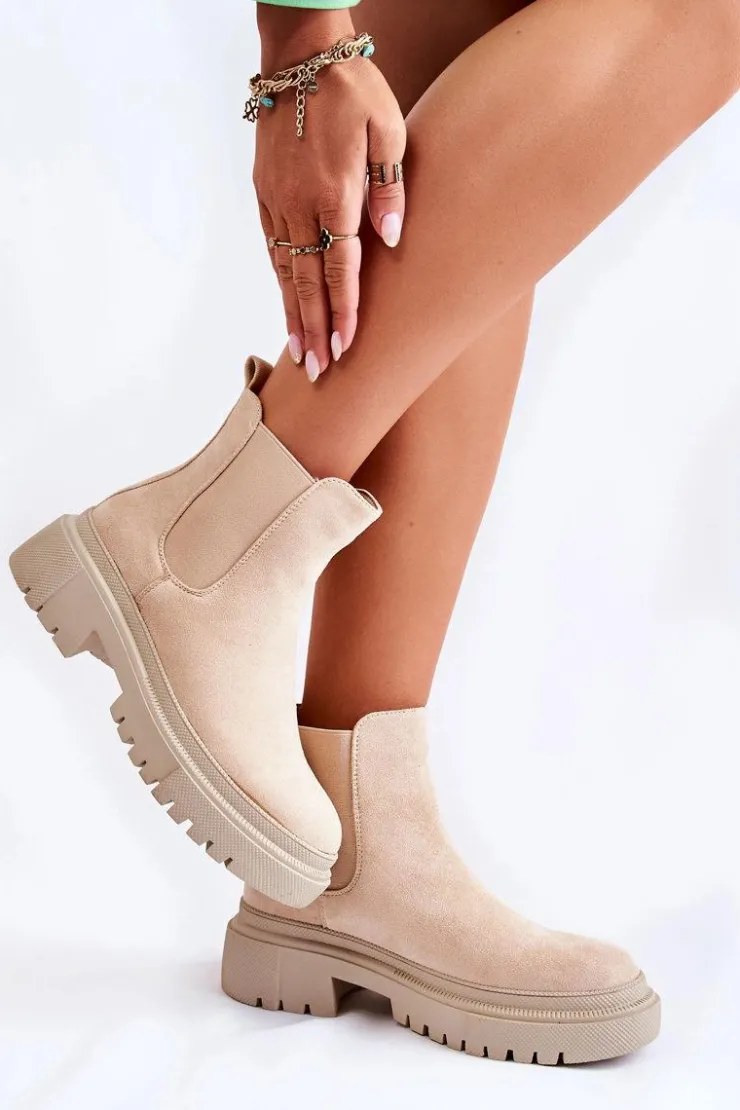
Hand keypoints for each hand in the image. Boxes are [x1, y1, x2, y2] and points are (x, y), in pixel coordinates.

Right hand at [253, 9, 405, 379]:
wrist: (301, 54)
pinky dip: (279, 279)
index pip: (340, 267)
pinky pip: (272, 245)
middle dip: (313, 328)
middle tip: (316, 370)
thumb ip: (389, 188)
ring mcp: (276, 198)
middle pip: (307, 280)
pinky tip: (285, 301)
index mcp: (334, 191)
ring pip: (284, 268)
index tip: (344, 348)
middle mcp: (300, 202)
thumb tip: (391, 239)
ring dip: (292, 312)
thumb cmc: (354, 91)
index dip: (343, 311)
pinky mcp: (263, 191)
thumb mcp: (389, 129)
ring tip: (297, 350)